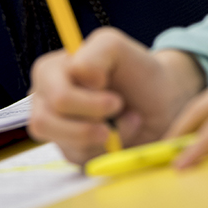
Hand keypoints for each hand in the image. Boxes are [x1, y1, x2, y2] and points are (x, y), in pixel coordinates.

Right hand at [28, 27, 205, 164]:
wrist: (162, 101)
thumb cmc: (137, 71)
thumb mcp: (116, 46)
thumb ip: (95, 53)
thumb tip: (81, 78)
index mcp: (49, 72)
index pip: (56, 97)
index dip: (89, 102)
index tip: (116, 96)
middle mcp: (45, 101)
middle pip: (46, 123)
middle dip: (92, 121)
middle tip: (118, 109)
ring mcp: (57, 129)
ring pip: (65, 145)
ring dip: (104, 136)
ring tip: (126, 120)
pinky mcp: (72, 151)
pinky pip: (81, 161)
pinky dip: (109, 149)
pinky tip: (121, 134)